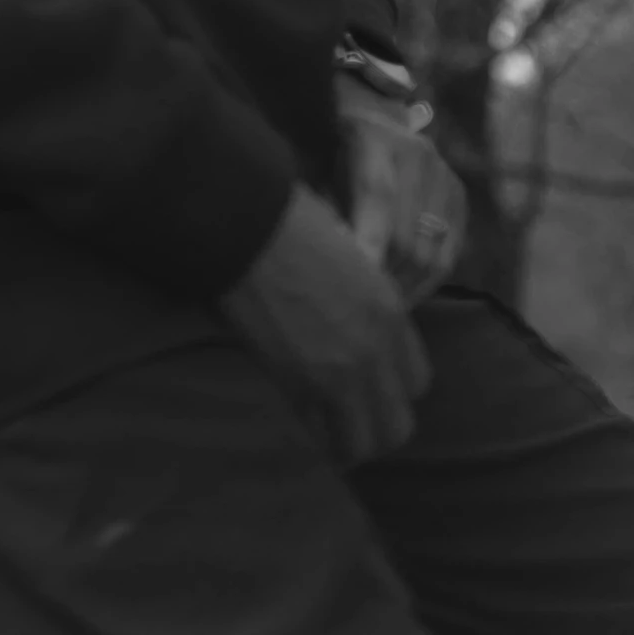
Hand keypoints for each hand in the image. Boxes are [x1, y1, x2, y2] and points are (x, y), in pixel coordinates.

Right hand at [218, 180, 431, 466]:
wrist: (250, 230)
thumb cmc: (295, 224)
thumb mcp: (352, 256)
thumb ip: (364, 297)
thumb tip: (352, 311)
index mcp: (391, 315)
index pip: (418, 383)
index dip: (393, 386)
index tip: (371, 380)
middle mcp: (375, 354)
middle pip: (397, 427)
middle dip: (375, 427)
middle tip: (350, 415)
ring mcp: (338, 376)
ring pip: (360, 444)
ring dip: (343, 440)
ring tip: (323, 427)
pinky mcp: (297, 386)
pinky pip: (316, 433)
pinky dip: (309, 432)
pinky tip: (297, 414)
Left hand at [335, 77, 467, 306]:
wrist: (366, 111)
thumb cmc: (326, 145)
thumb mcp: (313, 165)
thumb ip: (321, 210)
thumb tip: (330, 264)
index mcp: (372, 138)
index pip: (376, 199)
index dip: (366, 247)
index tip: (351, 289)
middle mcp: (417, 153)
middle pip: (407, 238)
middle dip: (384, 279)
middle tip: (360, 308)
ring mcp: (443, 173)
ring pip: (431, 254)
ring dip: (406, 288)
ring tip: (382, 307)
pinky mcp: (459, 194)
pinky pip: (449, 253)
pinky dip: (427, 280)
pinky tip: (405, 291)